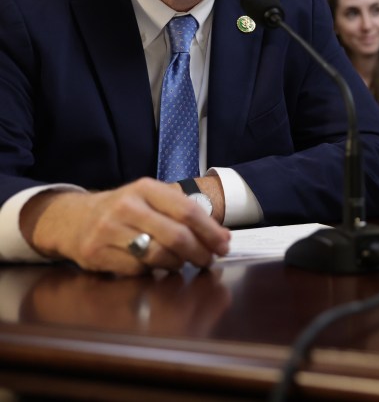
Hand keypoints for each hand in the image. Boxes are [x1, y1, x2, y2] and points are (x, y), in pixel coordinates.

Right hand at [21, 178, 230, 275]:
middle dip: (199, 252)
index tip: (224, 245)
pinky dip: (153, 271)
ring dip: (178, 264)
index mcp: (146, 188)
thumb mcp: (152, 199)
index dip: (211, 232)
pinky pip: (137, 269)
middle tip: (208, 260)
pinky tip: (155, 267)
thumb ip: (185, 213)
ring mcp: (108, 230)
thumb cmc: (124, 210)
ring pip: (158, 255)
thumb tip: (223, 237)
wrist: (73, 219)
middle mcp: (126, 206)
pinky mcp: (95, 253)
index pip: (188, 211)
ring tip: (182, 262)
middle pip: (176, 236)